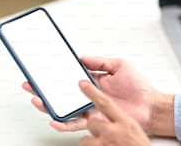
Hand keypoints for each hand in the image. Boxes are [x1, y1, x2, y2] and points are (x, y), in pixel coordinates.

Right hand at [22, 57, 174, 135]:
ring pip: (65, 108)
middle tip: (31, 84)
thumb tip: (82, 58)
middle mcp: (89, 94)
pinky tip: (54, 118)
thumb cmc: (138, 86)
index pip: (70, 76)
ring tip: (37, 99)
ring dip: (49, 105)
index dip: (56, 73)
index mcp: (93, 80)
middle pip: (62, 92)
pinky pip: (76, 123)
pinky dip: (64, 122)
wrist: (149, 105)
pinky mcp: (95, 120)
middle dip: (45, 89)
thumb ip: (100, 62)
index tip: (43, 68)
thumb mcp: (119, 65)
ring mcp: (90, 107)